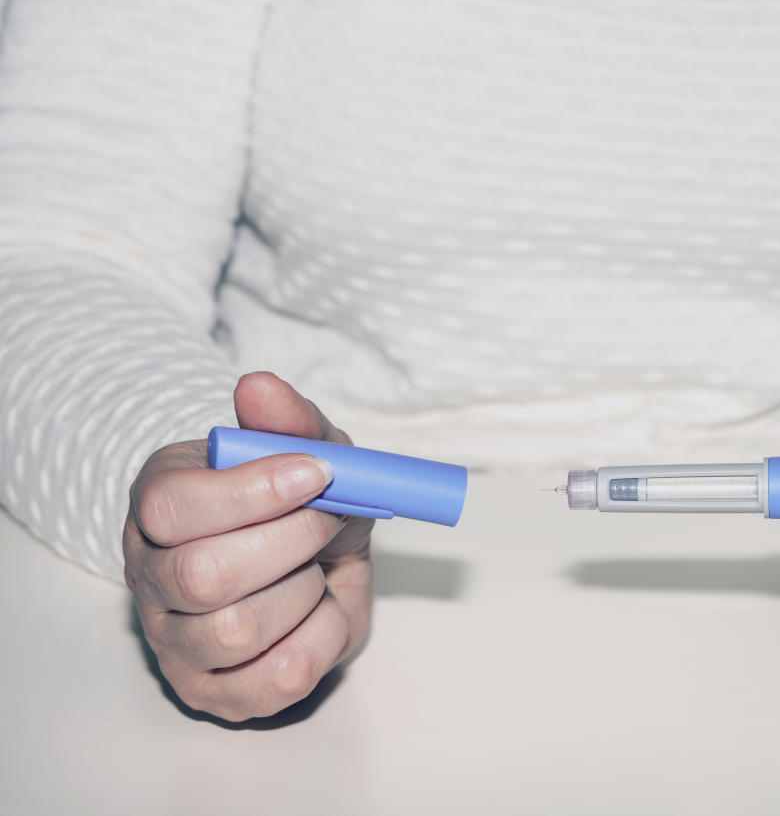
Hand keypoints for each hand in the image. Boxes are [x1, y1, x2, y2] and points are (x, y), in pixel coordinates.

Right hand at [123, 371, 373, 721]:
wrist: (324, 562)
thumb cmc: (304, 501)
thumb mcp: (308, 449)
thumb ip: (288, 419)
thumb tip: (259, 387)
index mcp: (157, 504)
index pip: (172, 506)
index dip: (253, 491)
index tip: (316, 473)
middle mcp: (150, 575)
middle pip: (204, 576)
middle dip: (293, 542)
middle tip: (328, 520)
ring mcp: (176, 641)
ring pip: (239, 631)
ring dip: (307, 592)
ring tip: (315, 568)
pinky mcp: (216, 693)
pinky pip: (278, 678)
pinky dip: (323, 638)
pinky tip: (320, 609)